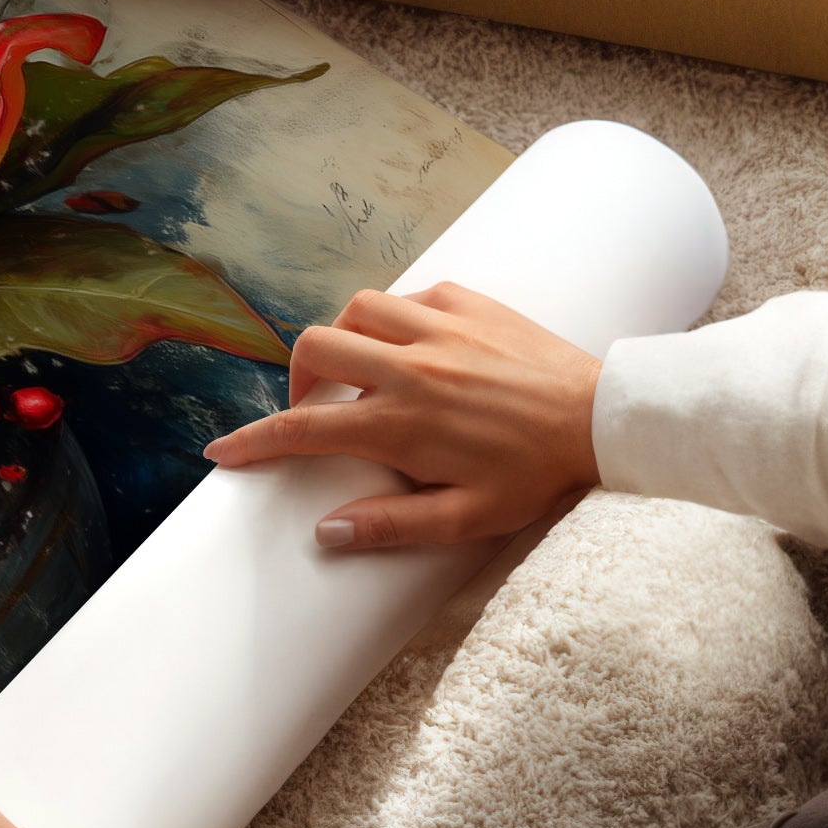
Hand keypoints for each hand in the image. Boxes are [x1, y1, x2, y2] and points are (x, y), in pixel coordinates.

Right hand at [202, 281, 601, 549]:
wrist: (604, 419)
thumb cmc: (537, 475)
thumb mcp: (467, 518)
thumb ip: (392, 525)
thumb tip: (326, 531)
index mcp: (401, 423)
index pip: (303, 429)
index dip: (253, 442)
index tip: (223, 452)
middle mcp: (410, 367)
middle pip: (315, 349)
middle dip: (297, 378)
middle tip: (314, 407)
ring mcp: (439, 328)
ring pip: (355, 310)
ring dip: (344, 338)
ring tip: (360, 370)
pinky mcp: (468, 302)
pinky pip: (408, 296)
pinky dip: (395, 318)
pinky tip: (412, 345)